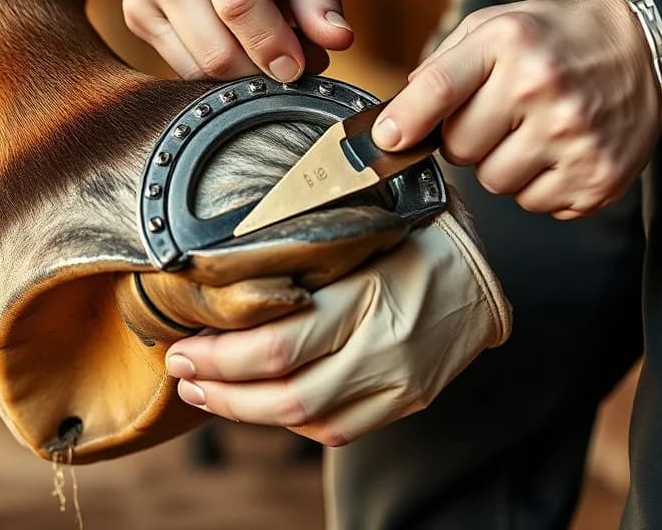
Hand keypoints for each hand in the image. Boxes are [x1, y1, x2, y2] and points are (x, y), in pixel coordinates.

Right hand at [124, 0, 353, 80]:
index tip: (303, 65)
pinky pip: (182, 67)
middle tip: (298, 54)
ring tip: (267, 34)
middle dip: (263, 68)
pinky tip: (236, 36)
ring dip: (243, 70)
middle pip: (215, 51)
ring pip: (197, 69)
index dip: (274, 46)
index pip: (238, 6)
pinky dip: (217, 66)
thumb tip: (337, 41)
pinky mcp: (136, 15)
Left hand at [160, 198, 509, 445]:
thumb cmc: (407, 236)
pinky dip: (292, 423)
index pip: (278, 347)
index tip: (182, 346)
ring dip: (244, 411)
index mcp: (365, 295)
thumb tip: (220, 267)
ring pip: (307, 419)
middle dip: (220, 389)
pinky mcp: (404, 402)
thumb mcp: (355, 230)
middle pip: (285, 393)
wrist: (479, 273)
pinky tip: (259, 404)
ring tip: (205, 392)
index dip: (219, 358)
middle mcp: (383, 347)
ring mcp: (397, 382)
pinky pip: (339, 430)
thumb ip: (300, 256)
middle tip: (182, 371)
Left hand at [372, 0, 660, 219]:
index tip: (386, 139)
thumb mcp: (497, 26)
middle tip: (497, 117)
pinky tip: (559, 152)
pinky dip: (539, 185)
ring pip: (496, 184)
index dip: (404, 121)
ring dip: (503, 166)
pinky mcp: (597, 177)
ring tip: (532, 132)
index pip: (438, 91)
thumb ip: (443, 63)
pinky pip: (536, 204)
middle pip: (460, 150)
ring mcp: (573, 138)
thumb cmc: (557, 39)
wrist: (646, 49)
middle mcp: (541, 90)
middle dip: (467, 140)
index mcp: (509, 45)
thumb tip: (398, 113)